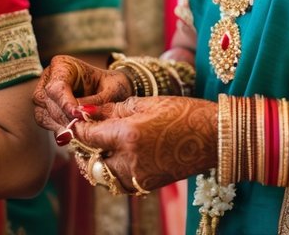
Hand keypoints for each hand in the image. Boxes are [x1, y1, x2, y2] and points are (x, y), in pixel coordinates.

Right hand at [33, 55, 132, 137]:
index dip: (65, 103)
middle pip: (47, 100)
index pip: (57, 86)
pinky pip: (44, 121)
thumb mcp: (111, 91)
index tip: (78, 115)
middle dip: (64, 116)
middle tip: (81, 127)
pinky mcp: (45, 107)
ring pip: (42, 113)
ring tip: (79, 131)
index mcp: (64, 65)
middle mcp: (50, 76)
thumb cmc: (112, 86)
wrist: (112, 91)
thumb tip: (80, 113)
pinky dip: (58, 128)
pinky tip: (72, 133)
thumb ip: (96, 102)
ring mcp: (45, 92)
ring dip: (60, 124)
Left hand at [66, 96, 216, 192]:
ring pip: (103, 174)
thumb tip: (88, 112)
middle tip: (91, 132)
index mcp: (128, 134)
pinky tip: (123, 154)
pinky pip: (118, 181)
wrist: (213, 137)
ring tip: (107, 143)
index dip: (78, 128)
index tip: (75, 121)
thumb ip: (114, 109)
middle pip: (91, 160)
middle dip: (87, 147)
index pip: (88, 136)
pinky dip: (115, 170)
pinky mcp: (145, 186)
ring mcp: (137, 177)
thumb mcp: (147, 102)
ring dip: (100, 160)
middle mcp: (129, 160)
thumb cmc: (183, 112)